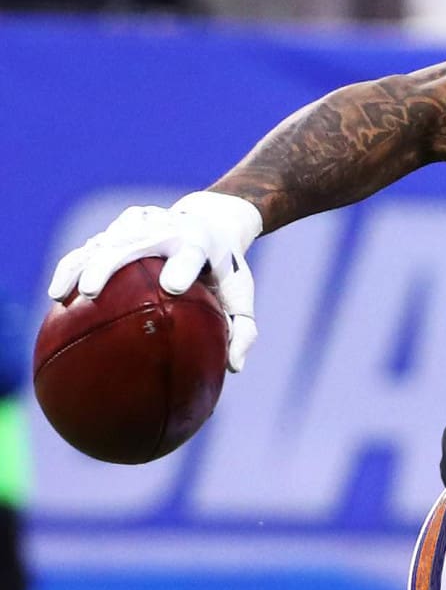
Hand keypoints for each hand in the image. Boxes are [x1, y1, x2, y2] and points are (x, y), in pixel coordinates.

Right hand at [48, 191, 263, 371]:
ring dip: (79, 266)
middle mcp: (169, 228)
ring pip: (104, 243)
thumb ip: (242, 330)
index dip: (181, 267)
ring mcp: (143, 223)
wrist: (212, 221)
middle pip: (134, 243)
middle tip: (91, 292)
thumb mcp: (241, 296)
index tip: (172, 287)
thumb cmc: (225, 271)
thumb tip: (234, 368)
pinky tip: (59, 293)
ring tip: (59, 295)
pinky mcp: (124, 224)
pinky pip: (93, 245)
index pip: (191, 253)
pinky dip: (74, 265)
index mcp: (202, 243)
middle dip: (109, 264)